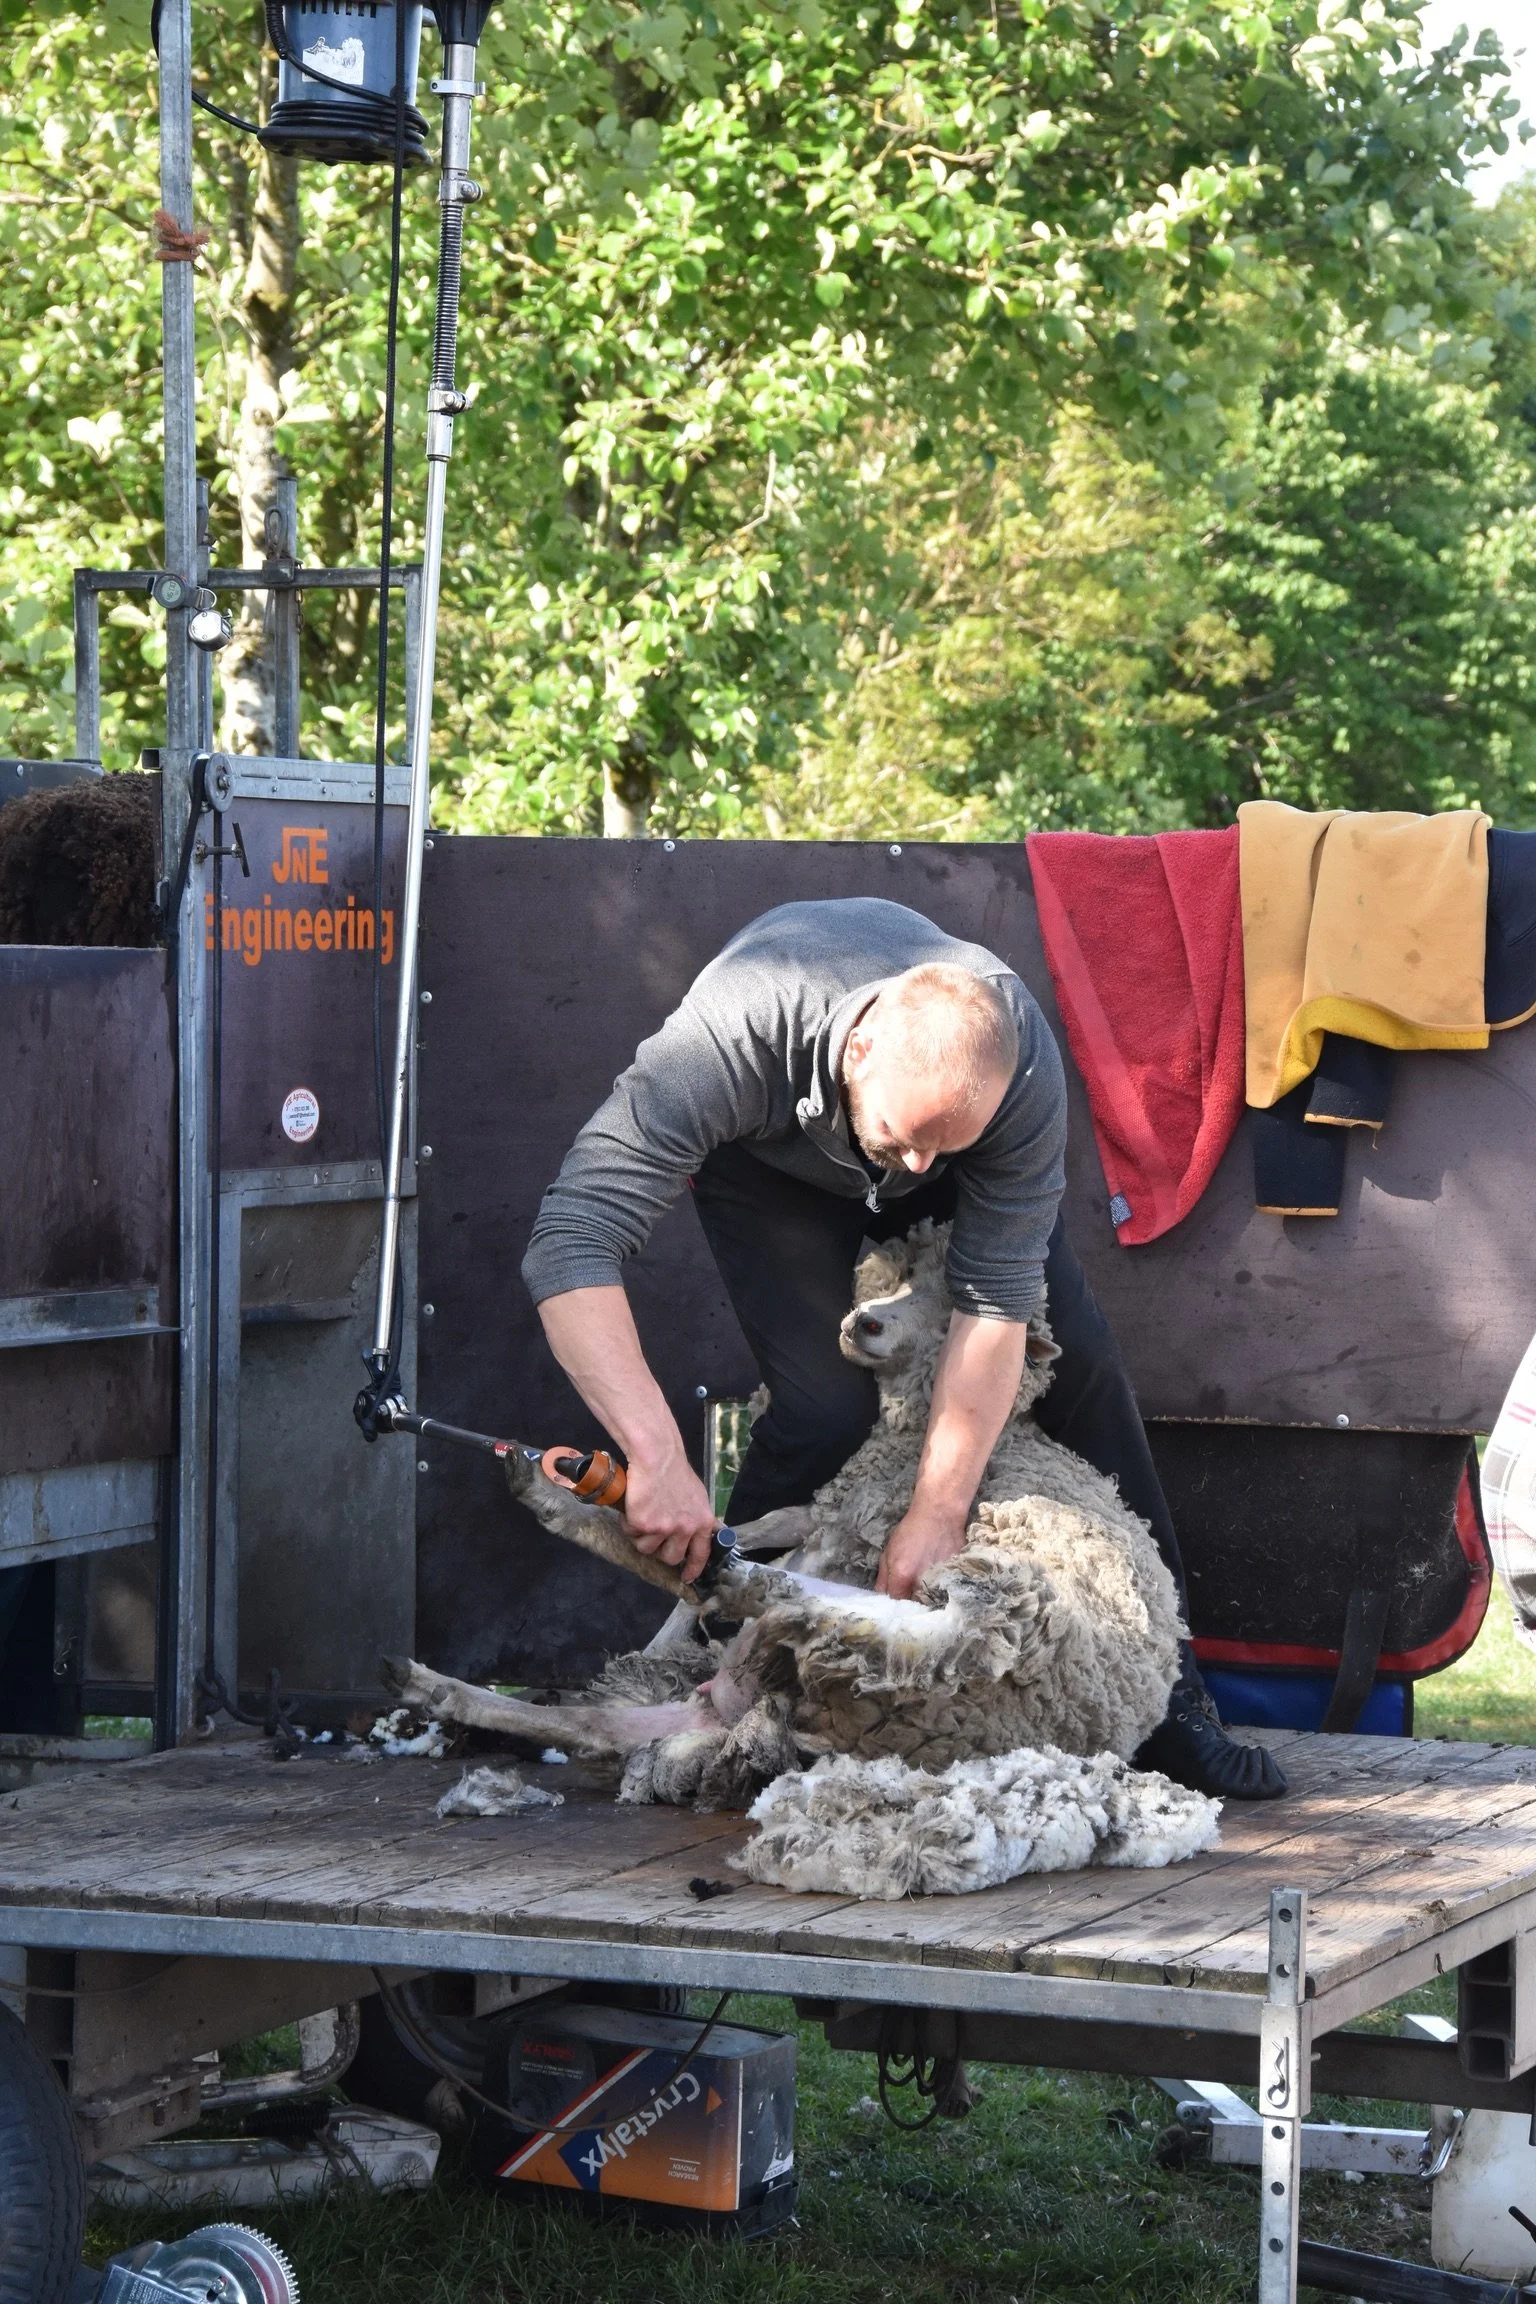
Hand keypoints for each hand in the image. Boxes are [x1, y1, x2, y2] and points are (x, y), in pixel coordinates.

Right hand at [621, 1450, 718, 1583]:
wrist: (657, 1457)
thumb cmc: (675, 1472)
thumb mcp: (697, 1497)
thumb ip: (697, 1518)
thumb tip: (702, 1533)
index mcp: (703, 1522)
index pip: (701, 1554)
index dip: (693, 1569)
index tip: (686, 1577)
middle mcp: (685, 1528)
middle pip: (671, 1557)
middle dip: (660, 1550)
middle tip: (653, 1535)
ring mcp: (664, 1528)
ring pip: (647, 1549)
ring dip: (641, 1536)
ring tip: (642, 1515)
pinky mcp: (643, 1524)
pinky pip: (631, 1534)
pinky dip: (629, 1523)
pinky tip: (633, 1507)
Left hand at [875, 1505, 967, 1598]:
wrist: (940, 1514)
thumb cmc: (912, 1530)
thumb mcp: (890, 1551)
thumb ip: (883, 1577)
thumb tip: (880, 1595)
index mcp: (903, 1576)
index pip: (896, 1604)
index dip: (894, 1606)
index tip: (895, 1604)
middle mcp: (922, 1583)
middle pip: (916, 1607)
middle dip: (912, 1606)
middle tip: (910, 1600)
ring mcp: (941, 1582)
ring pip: (932, 1603)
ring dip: (927, 1601)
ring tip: (926, 1594)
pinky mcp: (956, 1578)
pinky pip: (947, 1592)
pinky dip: (942, 1592)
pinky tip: (940, 1584)